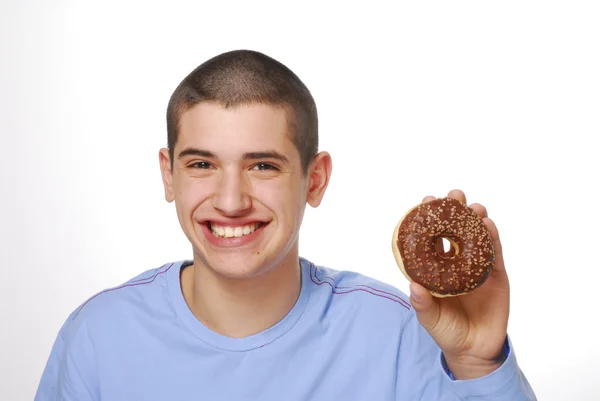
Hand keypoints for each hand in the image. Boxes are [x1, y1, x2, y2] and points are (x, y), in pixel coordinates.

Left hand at [409, 189, 509, 379]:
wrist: (475, 350)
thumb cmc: (448, 332)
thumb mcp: (431, 319)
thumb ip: (423, 305)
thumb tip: (413, 286)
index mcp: (436, 269)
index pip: (431, 239)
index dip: (429, 220)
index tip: (426, 201)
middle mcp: (455, 264)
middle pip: (455, 231)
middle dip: (455, 211)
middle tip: (454, 195)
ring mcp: (477, 267)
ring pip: (477, 237)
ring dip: (476, 219)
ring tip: (474, 207)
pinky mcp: (496, 275)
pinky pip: (495, 253)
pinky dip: (493, 238)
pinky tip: (489, 224)